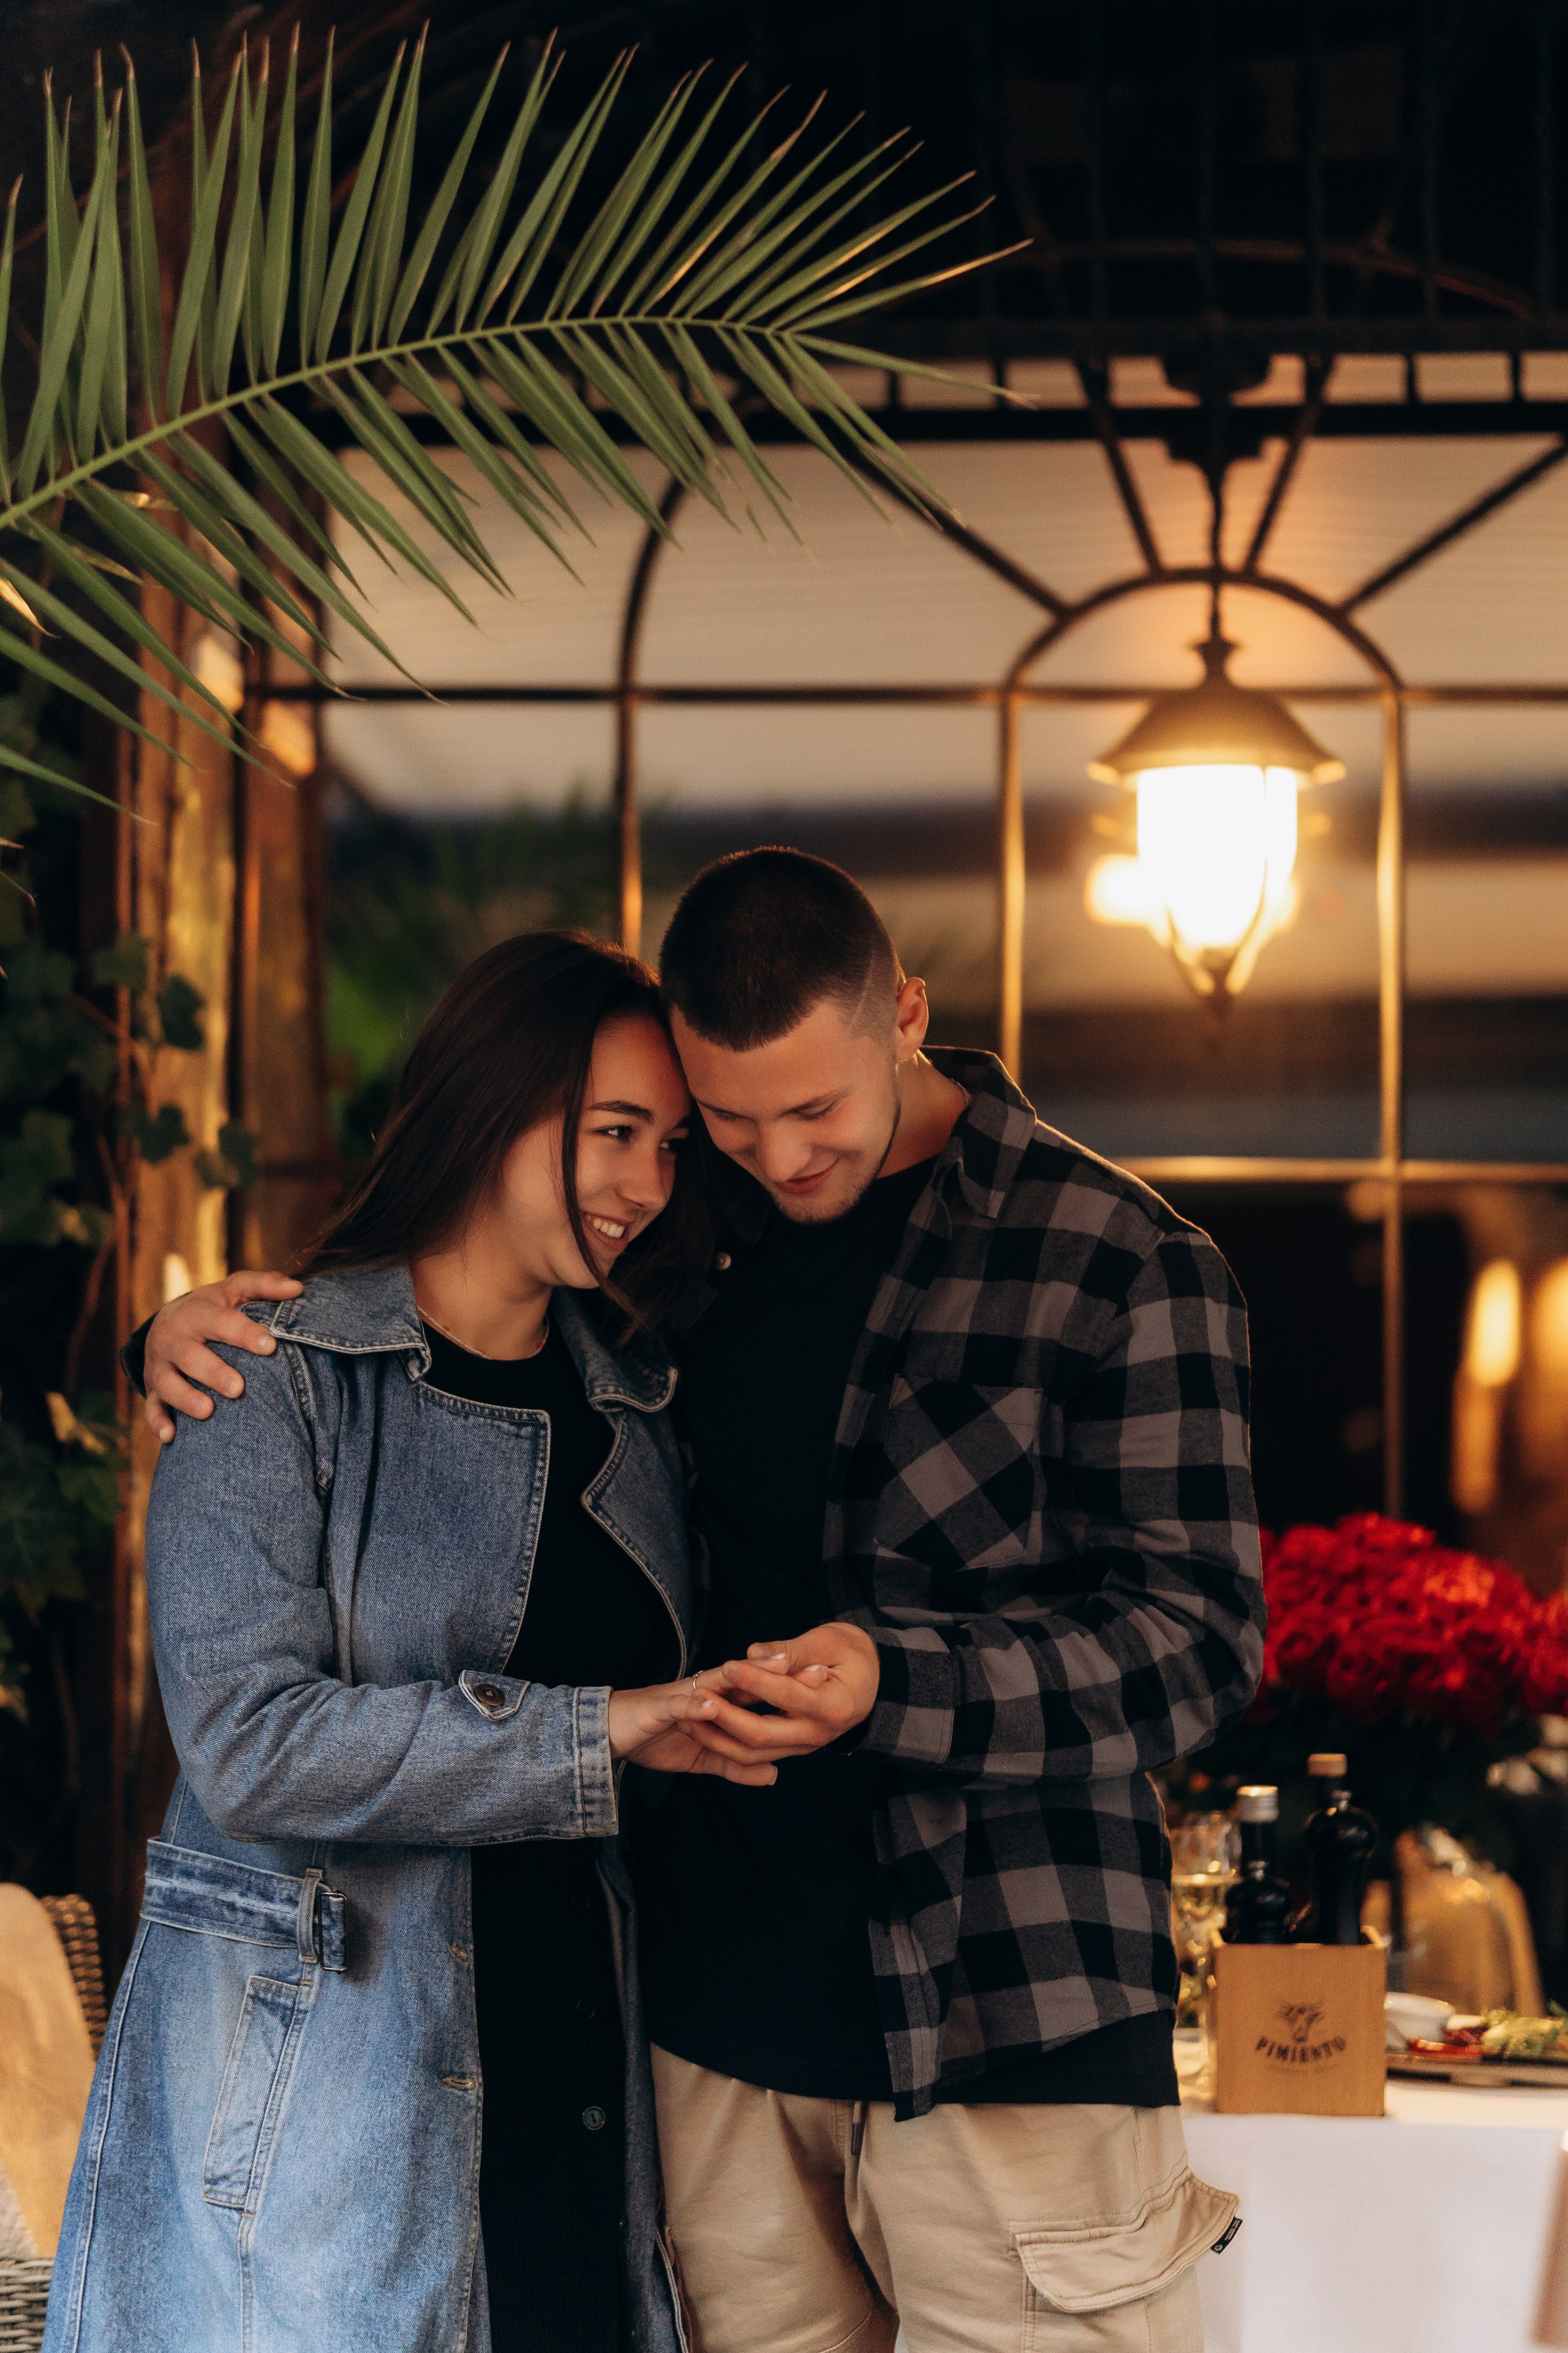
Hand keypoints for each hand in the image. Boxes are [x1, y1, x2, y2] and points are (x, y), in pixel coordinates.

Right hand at [142, 1269, 302, 1441]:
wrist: (166, 1322)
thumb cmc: (213, 1308)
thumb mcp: (234, 1290)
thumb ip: (265, 1286)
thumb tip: (298, 1288)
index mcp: (197, 1312)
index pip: (221, 1321)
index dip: (245, 1333)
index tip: (270, 1346)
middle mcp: (173, 1338)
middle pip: (190, 1355)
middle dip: (213, 1372)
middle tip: (238, 1387)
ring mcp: (160, 1365)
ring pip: (168, 1383)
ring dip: (185, 1398)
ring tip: (208, 1411)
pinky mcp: (153, 1389)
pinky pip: (152, 1407)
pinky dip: (158, 1422)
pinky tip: (171, 1436)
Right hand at [607, 1667, 818, 1786]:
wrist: (609, 1732)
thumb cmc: (655, 1739)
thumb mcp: (703, 1757)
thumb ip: (736, 1764)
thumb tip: (773, 1775)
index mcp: (718, 1703)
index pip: (760, 1693)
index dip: (790, 1690)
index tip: (827, 1686)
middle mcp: (705, 1693)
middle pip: (749, 1679)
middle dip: (782, 1672)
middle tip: (818, 1665)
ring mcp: (685, 1697)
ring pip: (720, 1682)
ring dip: (749, 1675)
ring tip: (779, 1666)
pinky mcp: (661, 1708)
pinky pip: (682, 1706)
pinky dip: (696, 1706)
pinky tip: (713, 1706)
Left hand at [687, 1622, 880, 1763]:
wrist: (876, 1681)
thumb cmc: (853, 1653)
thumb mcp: (830, 1640)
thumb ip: (792, 1650)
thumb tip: (752, 1652)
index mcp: (833, 1706)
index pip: (786, 1696)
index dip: (754, 1681)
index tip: (727, 1665)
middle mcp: (818, 1734)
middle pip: (763, 1736)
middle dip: (726, 1718)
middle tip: (696, 1698)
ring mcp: (804, 1745)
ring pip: (753, 1754)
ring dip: (717, 1739)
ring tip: (687, 1717)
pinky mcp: (792, 1746)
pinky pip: (755, 1755)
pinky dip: (727, 1744)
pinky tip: (702, 1727)